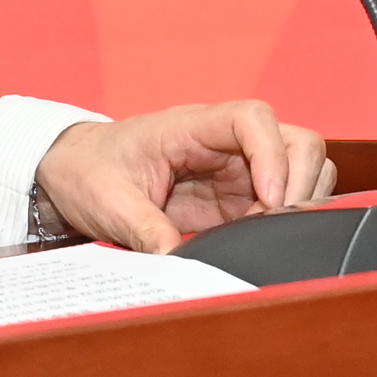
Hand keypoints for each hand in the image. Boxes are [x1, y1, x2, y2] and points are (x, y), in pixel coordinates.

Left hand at [33, 100, 334, 252]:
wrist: (75, 174)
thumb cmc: (89, 171)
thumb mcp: (107, 202)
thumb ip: (142, 228)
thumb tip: (173, 259)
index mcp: (191, 127)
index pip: (253, 118)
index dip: (272, 154)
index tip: (270, 199)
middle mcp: (224, 143)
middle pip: (295, 140)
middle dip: (300, 182)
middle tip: (276, 225)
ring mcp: (236, 171)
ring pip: (301, 169)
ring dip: (299, 202)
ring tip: (268, 236)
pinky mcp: (237, 200)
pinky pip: (282, 203)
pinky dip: (286, 223)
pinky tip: (261, 244)